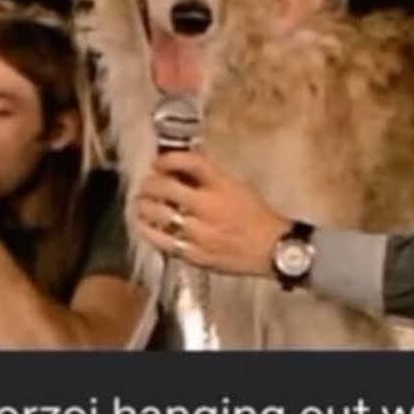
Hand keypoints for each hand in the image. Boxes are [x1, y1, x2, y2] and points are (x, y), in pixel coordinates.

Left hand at [135, 150, 289, 277]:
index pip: (189, 162)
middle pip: (167, 187)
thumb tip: (184, 165)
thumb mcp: (238, 186)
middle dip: (150, 184)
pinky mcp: (196, 254)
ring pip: (160, 214)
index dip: (168, 159)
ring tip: (140, 204)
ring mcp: (201, 232)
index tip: (158, 163)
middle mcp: (210, 206)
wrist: (273, 249)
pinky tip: (144, 226)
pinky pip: (163, 241)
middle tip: (146, 186)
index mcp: (223, 186)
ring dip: (144, 206)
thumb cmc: (257, 218)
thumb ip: (211, 176)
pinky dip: (149, 231)